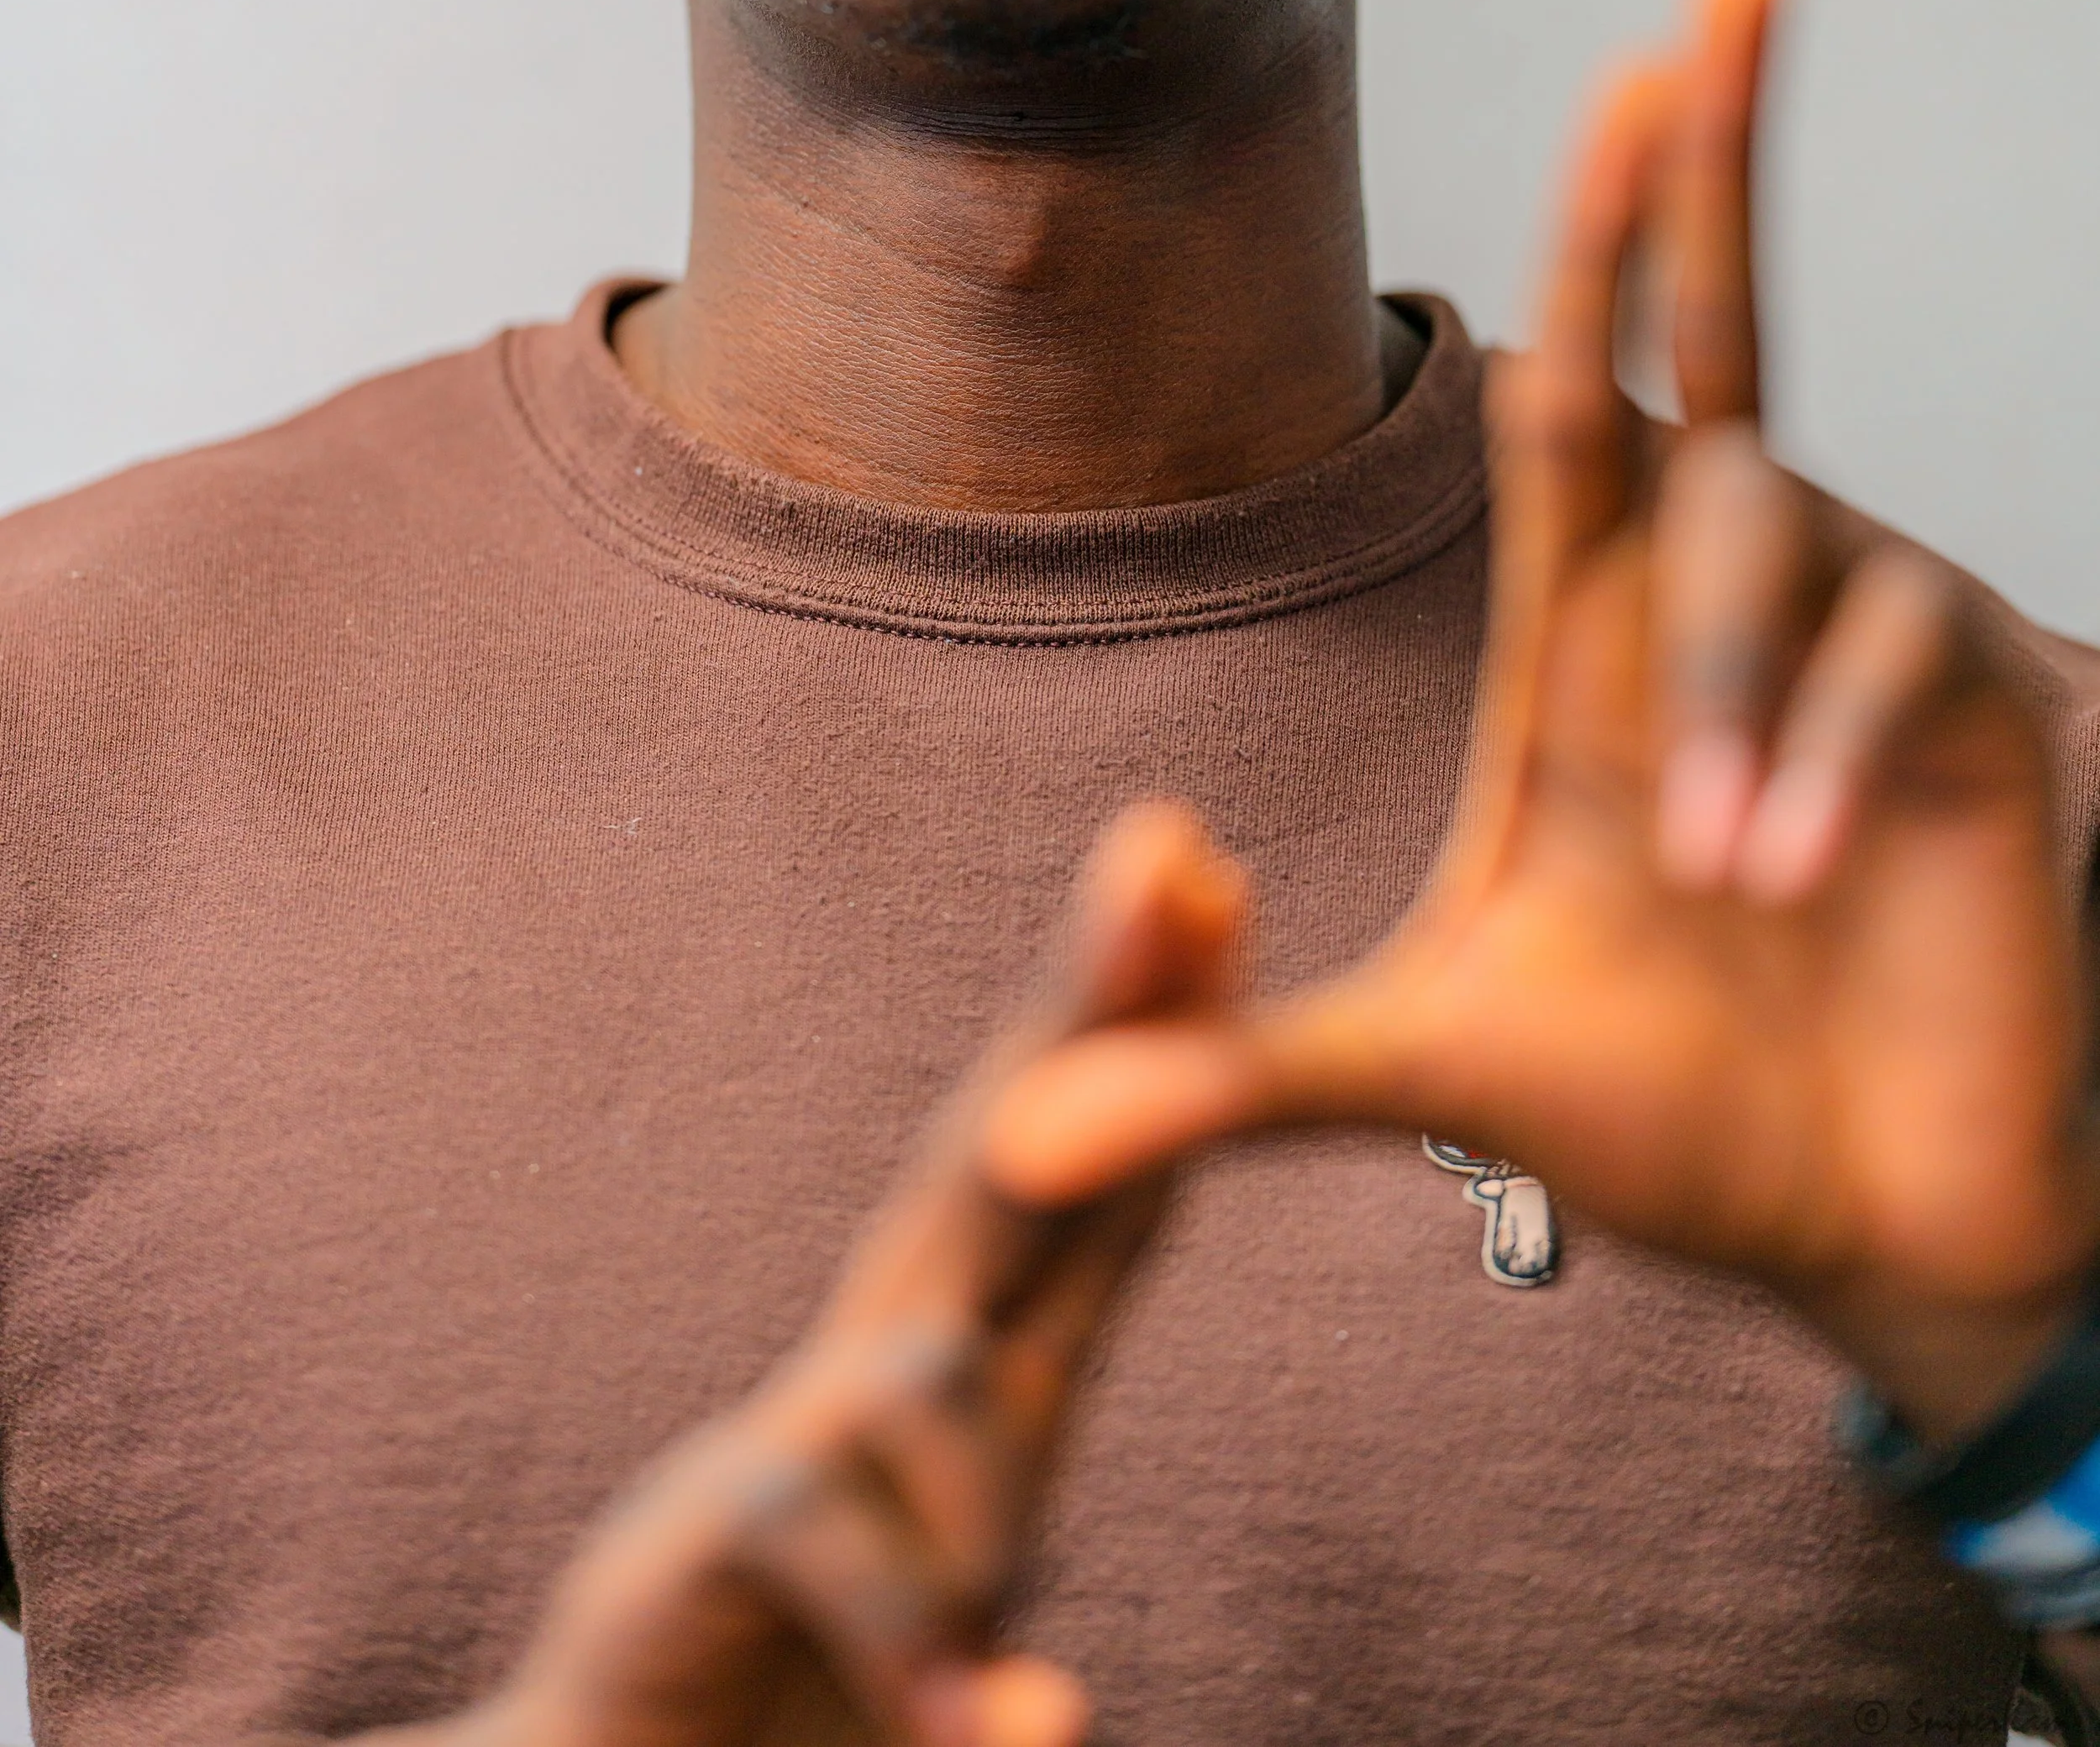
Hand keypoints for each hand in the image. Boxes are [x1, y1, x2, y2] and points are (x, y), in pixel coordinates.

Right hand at [382, 804, 1245, 1746]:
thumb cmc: (803, 1689)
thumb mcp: (947, 1605)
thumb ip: (1001, 1574)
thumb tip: (1059, 1682)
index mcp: (970, 1380)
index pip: (1086, 1176)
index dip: (1154, 1034)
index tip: (1216, 883)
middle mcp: (883, 1378)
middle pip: (1002, 1161)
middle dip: (1094, 1011)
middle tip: (1169, 855)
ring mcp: (793, 1445)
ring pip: (925, 1380)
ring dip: (993, 1497)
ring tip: (1003, 1632)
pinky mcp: (708, 1542)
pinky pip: (838, 1553)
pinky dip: (918, 1641)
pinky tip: (991, 1721)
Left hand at [987, 0, 2099, 1440]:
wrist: (1860, 1237)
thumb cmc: (1656, 1123)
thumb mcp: (1421, 1078)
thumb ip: (1222, 1084)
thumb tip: (1009, 1146)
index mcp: (1586, 636)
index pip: (1577, 389)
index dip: (1590, 232)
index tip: (1628, 66)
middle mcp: (1723, 601)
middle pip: (1719, 327)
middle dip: (1717, 158)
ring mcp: (1865, 643)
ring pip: (1778, 534)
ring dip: (1734, 680)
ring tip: (1719, 874)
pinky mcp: (1990, 714)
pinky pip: (1901, 652)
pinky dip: (1828, 748)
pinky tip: (1790, 868)